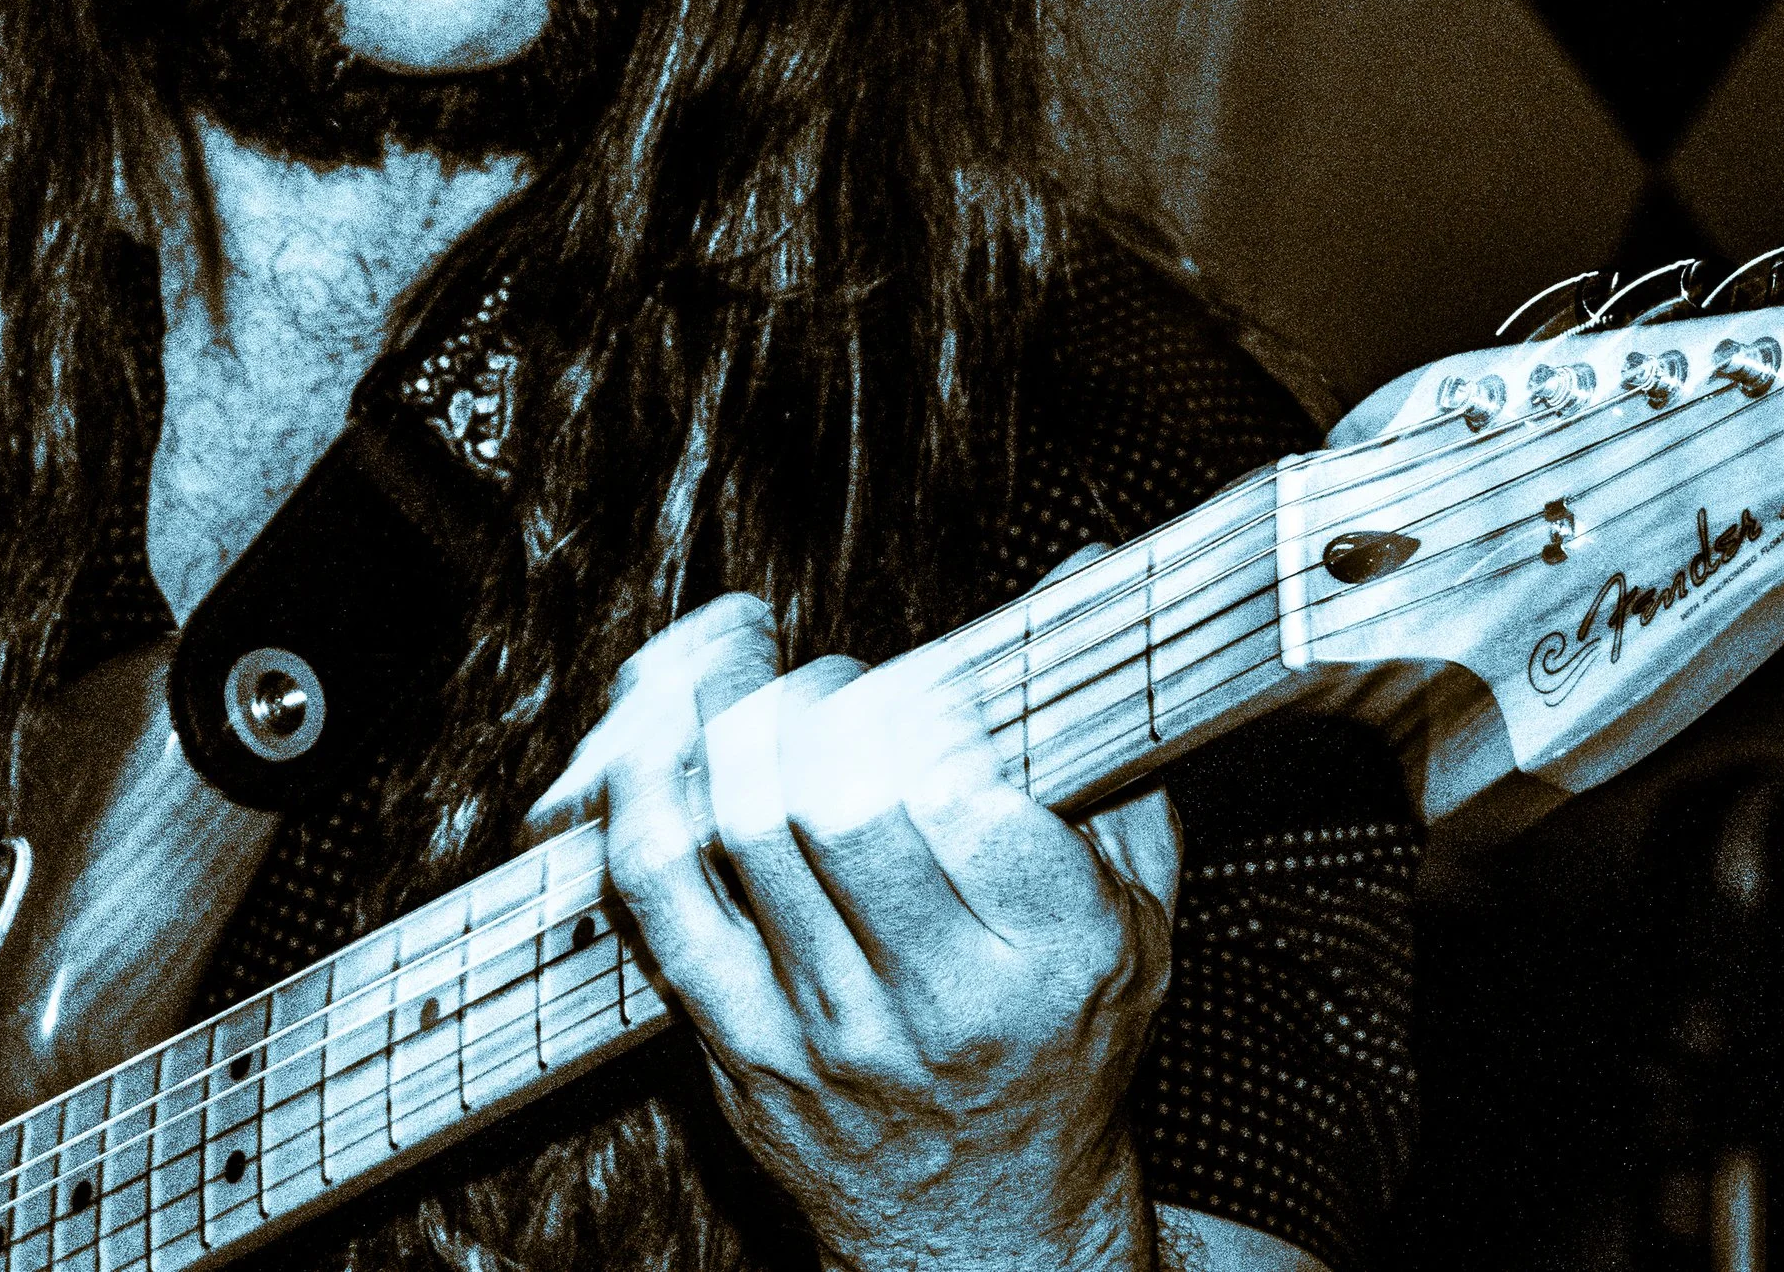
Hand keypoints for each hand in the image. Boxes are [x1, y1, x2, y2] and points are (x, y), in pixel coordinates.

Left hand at [532, 565, 1179, 1271]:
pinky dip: (644, 783)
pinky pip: (656, 891)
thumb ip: (1117, 750)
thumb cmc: (1064, 1047)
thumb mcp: (1139, 916)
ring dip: (729, 711)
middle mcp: (935, 994)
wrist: (986, 1226)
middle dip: (825, 704)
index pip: (966, 794)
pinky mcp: (733, 1041)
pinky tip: (657, 718)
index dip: (930, 708)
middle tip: (841, 688)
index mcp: (1052, 950)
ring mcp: (822, 1023)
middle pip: (837, 803)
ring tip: (743, 663)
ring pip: (738, 828)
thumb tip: (1088, 577)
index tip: (929, 685)